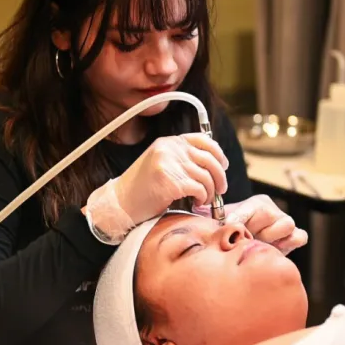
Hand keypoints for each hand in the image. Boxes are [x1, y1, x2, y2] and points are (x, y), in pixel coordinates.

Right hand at [87, 134, 229, 235]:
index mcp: (168, 142)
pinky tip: (196, 203)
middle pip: (209, 159)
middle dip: (220, 177)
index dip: (218, 153)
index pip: (203, 140)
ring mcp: (169, 164)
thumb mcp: (160, 164)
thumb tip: (212, 163)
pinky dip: (203, 198)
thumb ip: (181, 158)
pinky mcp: (171, 182)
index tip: (223, 166)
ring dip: (211, 192)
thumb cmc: (142, 189)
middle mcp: (169, 149)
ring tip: (204, 200)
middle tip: (221, 190)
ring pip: (206, 176)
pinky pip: (200, 189)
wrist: (120, 203)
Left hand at [211, 195, 307, 254]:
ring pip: (286, 224)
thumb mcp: (219, 223)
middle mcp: (272, 211)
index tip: (230, 225)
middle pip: (269, 214)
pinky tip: (272, 250)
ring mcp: (284, 223)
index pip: (251, 207)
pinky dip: (289, 243)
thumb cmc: (231, 234)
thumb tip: (197, 206)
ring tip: (257, 244)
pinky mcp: (295, 237)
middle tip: (244, 238)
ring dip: (270, 237)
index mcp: (256, 203)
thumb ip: (210, 216)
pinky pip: (299, 236)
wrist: (246, 248)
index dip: (241, 217)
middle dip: (255, 229)